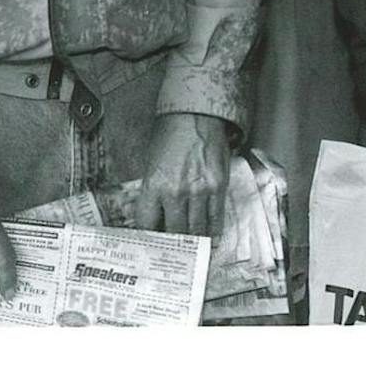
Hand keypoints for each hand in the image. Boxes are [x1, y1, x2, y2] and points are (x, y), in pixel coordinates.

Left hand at [133, 113, 229, 236]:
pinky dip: (212, 231)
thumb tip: (157, 218)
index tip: (152, 243)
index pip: (147, 224)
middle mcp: (176, 192)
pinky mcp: (218, 187)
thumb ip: (154, 193)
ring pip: (196, 230)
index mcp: (154, 185)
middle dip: (173, 242)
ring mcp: (199, 191)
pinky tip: (209, 237)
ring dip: (193, 240)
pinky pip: (216, 219)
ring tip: (191, 247)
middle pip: (174, 232)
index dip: (149, 236)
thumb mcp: (152, 165)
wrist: (195, 117)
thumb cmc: (171, 138)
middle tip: (174, 249)